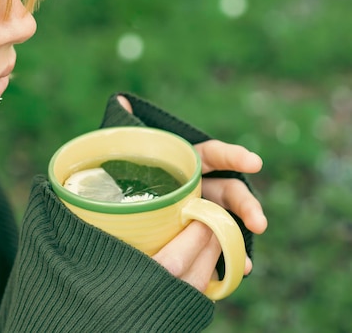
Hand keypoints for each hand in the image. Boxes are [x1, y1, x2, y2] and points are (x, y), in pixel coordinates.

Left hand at [117, 96, 267, 292]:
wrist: (112, 211)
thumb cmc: (122, 176)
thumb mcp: (122, 154)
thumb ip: (126, 130)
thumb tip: (119, 100)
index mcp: (185, 162)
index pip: (213, 155)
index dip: (234, 156)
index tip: (254, 163)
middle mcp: (198, 186)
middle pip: (228, 192)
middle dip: (247, 205)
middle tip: (259, 222)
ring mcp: (199, 212)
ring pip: (227, 221)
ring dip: (241, 237)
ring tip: (245, 260)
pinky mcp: (196, 235)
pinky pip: (215, 247)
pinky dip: (227, 259)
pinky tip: (236, 271)